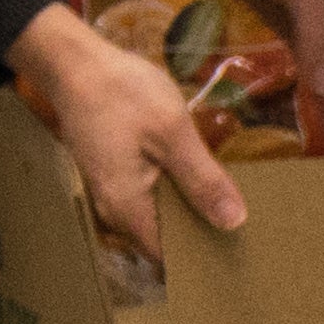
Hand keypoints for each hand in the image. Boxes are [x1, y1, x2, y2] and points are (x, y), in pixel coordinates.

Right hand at [12, 1, 242, 255]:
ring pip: (157, 219)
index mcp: (128, 207)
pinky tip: (200, 179)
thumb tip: (234, 223)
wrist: (73, 63)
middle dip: (202, 238)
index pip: (169, 258)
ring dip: (190, 214)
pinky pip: (149, 199)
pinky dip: (175, 195)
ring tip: (232, 205)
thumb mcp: (172, 131)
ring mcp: (111, 191)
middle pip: (163, 241)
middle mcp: (114, 209)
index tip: (242, 256)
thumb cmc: (121, 94)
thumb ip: (202, 179)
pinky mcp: (113, 174)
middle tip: (250, 230)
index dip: (204, 260)